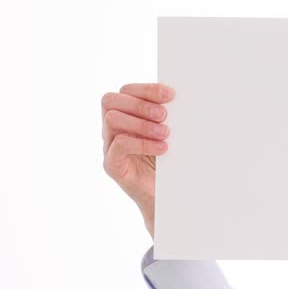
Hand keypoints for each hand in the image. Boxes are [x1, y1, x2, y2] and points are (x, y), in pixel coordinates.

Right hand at [102, 83, 173, 237]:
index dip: (146, 89)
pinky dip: (142, 143)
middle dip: (141, 104)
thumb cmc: (169, 163)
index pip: (125, 91)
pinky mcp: (112, 165)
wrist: (168, 199)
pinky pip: (119, 145)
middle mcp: (113, 129)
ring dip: (142, 123)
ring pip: (112, 119)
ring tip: (165, 133)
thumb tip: (178, 98)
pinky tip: (162, 148)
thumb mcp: (171, 135)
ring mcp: (109, 147)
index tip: (171, 94)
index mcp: (126, 116)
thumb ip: (168, 117)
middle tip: (164, 115)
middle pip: (111, 101)